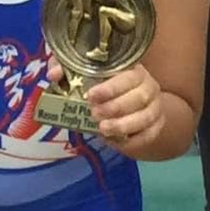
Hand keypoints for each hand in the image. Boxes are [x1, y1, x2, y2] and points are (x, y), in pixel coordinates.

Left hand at [47, 58, 163, 154]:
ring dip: (123, 124)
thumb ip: (68, 70)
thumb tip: (55, 74)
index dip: (112, 87)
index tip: (91, 96)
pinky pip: (148, 135)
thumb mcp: (84, 75)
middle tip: (94, 114)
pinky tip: (116, 140)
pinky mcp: (155, 128)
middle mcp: (148, 87)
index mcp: (133, 71)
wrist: (130, 107)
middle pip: (140, 97)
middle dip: (116, 107)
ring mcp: (154, 108)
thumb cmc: (104, 87)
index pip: (129, 76)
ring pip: (146, 117)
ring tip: (103, 129)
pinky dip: (132, 140)